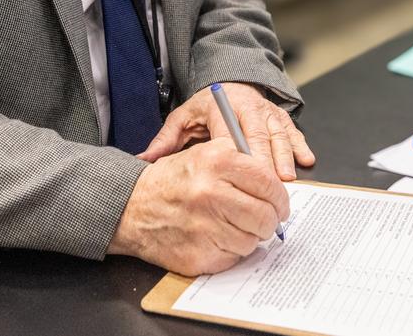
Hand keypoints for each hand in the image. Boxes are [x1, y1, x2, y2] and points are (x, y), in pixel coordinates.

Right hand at [108, 138, 288, 274]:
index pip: (268, 182)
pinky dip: (231, 250)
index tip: (279, 203)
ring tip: (233, 226)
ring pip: (253, 240)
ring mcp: (205, 227)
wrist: (132, 207)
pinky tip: (217, 237)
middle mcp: (212, 194)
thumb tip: (275, 181)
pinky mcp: (199, 254)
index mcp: (217, 163)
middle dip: (270, 219)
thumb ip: (241, 162)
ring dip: (250, 236)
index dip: (280, 196)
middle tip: (265, 218)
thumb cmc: (172, 182)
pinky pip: (234, 257)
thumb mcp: (205, 154)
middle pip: (265, 215)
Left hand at [138, 83, 314, 180]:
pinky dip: (299, 145)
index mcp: (221, 107)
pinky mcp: (280, 115)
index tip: (239, 177)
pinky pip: (292, 130)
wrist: (229, 81)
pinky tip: (306, 159)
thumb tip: (144, 160)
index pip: (230, 133)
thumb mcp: (182, 119)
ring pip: (278, 134)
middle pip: (258, 135)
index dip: (237, 155)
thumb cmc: (206, 107)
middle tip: (268, 188)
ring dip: (284, 157)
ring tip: (286, 179)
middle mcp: (247, 107)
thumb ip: (165, 140)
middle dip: (265, 162)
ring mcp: (266, 111)